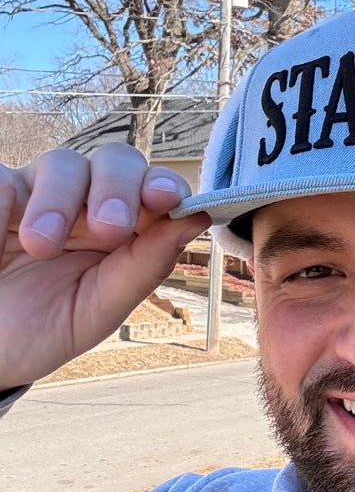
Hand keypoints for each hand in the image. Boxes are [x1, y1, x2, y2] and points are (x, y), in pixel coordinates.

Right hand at [0, 143, 209, 387]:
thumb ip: (145, 265)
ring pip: (63, 163)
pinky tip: (1, 235)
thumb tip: (197, 219)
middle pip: (116, 161)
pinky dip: (5, 203)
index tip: (167, 199)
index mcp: (123, 226)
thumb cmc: (41, 330)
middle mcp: (85, 200)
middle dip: (118, 188)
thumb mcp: (97, 308)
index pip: (154, 188)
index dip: (165, 185)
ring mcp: (37, 191)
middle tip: (109, 227)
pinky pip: (3, 178)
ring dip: (59, 201)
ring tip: (40, 247)